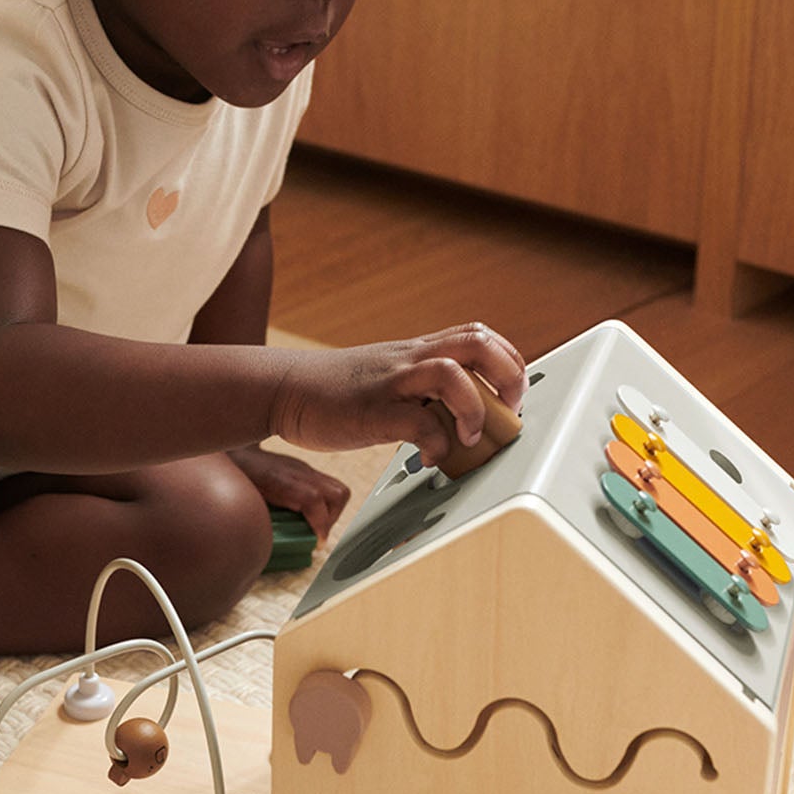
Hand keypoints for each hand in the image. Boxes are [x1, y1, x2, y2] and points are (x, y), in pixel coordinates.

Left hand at [228, 444, 351, 540]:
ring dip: (333, 512)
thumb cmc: (236, 477)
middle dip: (332, 520)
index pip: (314, 499)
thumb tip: (267, 544)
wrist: (233, 451)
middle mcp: (298, 471)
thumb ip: (259, 520)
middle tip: (318, 535)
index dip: (321, 525)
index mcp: (279, 480)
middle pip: (337, 494)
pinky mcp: (306, 470)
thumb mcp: (244, 501)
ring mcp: (304, 468)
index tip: (318, 543)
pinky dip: (326, 504)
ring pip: (337, 489)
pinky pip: (328, 486)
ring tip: (317, 526)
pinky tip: (310, 514)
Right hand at [268, 322, 525, 468]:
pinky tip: (433, 457)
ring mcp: (392, 383)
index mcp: (418, 351)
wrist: (284, 388)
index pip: (480, 336)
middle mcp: (410, 359)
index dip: (507, 363)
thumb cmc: (336, 391)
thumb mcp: (388, 377)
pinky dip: (437, 443)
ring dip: (474, 408)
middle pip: (479, 343)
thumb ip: (422, 387)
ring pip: (452, 373)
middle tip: (507, 413)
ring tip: (470, 437)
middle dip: (509, 378)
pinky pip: (419, 422)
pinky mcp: (373, 411)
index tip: (509, 397)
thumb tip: (457, 415)